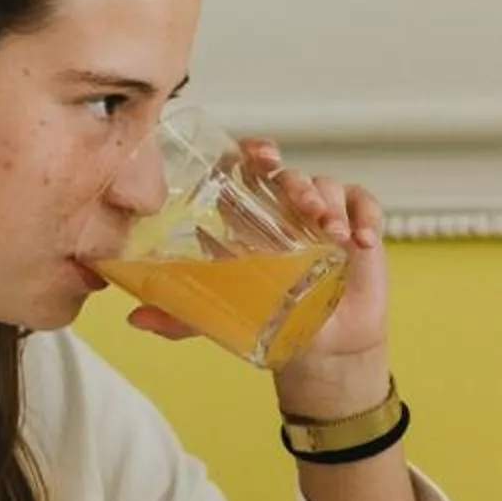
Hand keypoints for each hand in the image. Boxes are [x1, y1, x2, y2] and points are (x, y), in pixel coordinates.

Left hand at [120, 139, 393, 407]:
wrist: (322, 348)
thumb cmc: (273, 319)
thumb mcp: (222, 318)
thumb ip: (182, 317)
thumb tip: (136, 318)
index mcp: (252, 216)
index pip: (249, 168)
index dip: (254, 152)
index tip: (258, 155)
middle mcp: (286, 207)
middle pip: (289, 174)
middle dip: (295, 183)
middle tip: (301, 206)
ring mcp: (325, 214)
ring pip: (327, 186)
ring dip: (330, 205)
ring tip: (331, 234)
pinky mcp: (359, 226)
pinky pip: (364, 204)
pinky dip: (365, 217)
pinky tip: (363, 240)